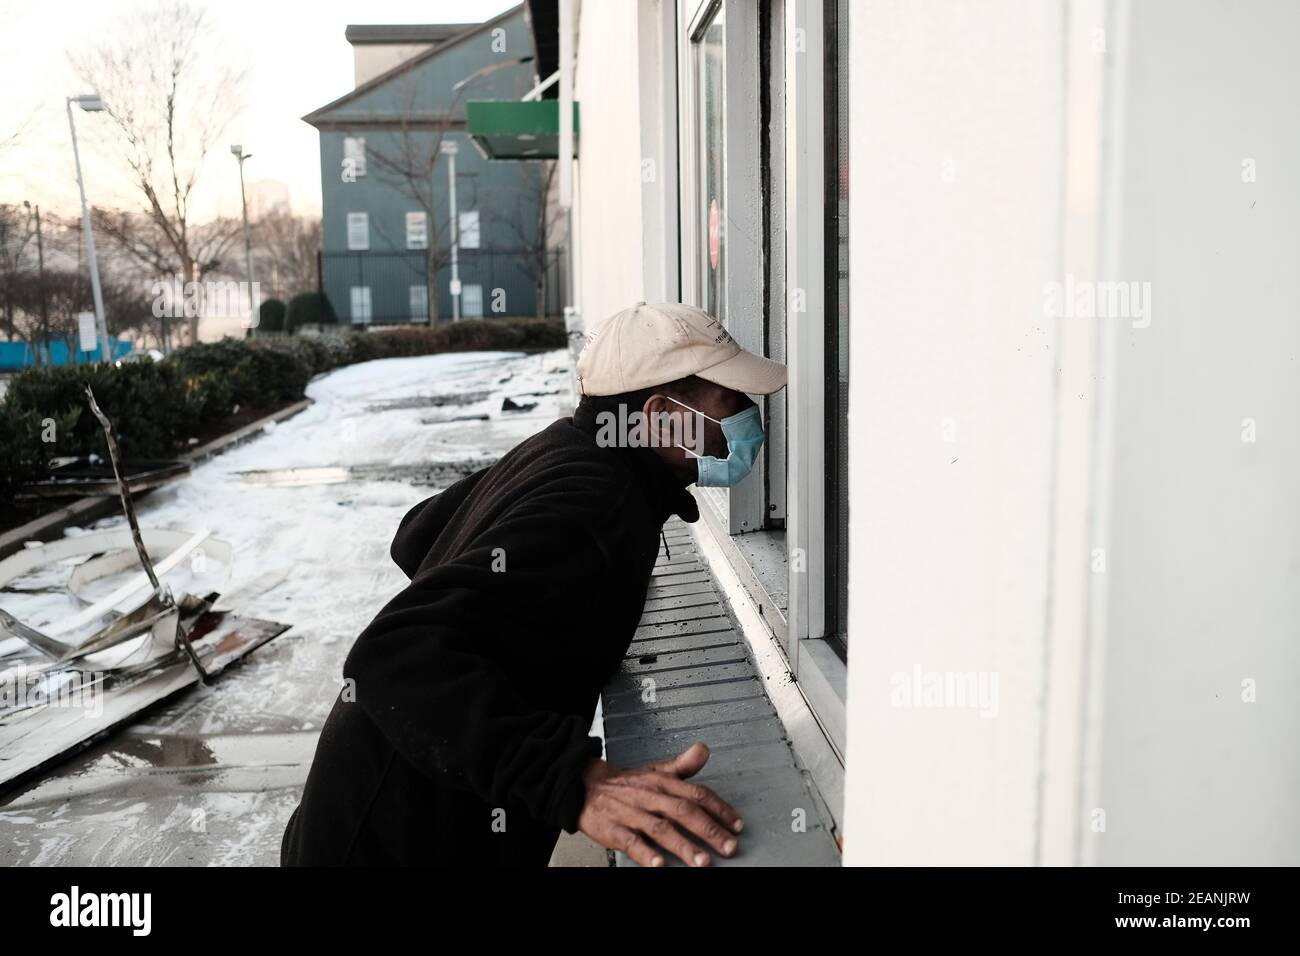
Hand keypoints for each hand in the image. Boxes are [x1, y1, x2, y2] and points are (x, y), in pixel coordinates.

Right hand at [576, 741, 743, 866]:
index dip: (720, 808)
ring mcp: (632, 813)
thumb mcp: (655, 771)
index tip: (737, 825)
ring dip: (683, 846)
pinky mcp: (614, 830)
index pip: (697, 793)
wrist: (584, 786)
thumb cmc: (625, 784)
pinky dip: (646, 854)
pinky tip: (659, 865)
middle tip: (729, 847)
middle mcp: (650, 796)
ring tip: (702, 862)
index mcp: (663, 782)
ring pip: (661, 829)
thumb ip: (682, 765)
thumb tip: (703, 750)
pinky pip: (631, 842)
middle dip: (709, 830)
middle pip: (684, 811)